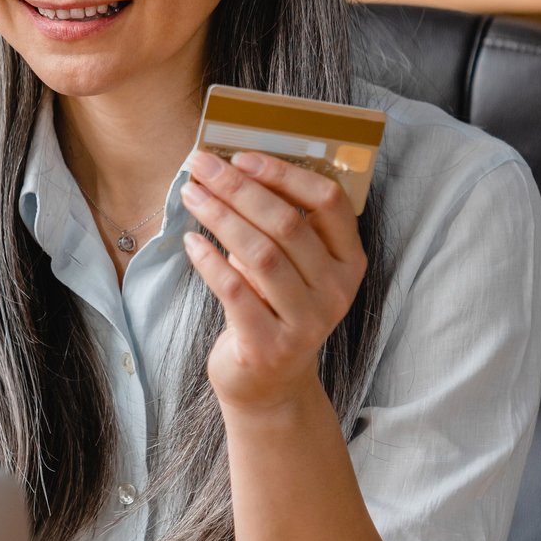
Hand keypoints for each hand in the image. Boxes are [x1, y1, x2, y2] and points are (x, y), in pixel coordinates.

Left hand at [179, 149, 365, 412]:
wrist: (268, 384)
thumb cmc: (274, 308)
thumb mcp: (290, 266)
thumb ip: (279, 224)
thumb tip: (232, 168)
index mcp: (349, 262)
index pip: (329, 202)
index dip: (285, 174)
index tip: (242, 157)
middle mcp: (336, 291)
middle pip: (287, 224)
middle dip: (238, 188)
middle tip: (201, 166)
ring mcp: (306, 322)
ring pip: (261, 254)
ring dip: (220, 217)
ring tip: (191, 195)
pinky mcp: (269, 346)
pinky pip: (236, 292)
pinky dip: (210, 262)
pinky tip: (190, 241)